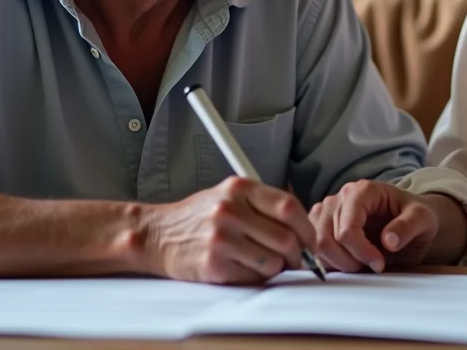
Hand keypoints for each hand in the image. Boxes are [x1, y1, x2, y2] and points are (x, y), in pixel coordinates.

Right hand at [146, 176, 316, 284]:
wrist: (156, 234)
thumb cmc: (198, 217)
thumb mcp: (230, 196)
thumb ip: (264, 207)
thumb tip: (303, 232)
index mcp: (240, 188)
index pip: (290, 207)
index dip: (307, 228)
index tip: (310, 240)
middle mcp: (230, 210)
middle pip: (287, 238)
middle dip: (298, 255)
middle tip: (295, 260)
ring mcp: (221, 238)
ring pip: (274, 262)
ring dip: (277, 269)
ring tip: (264, 263)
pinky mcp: (213, 264)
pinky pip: (253, 277)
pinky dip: (256, 278)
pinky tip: (243, 268)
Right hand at [308, 180, 439, 272]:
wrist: (409, 218)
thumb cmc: (414, 216)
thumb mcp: (423, 218)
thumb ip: (408, 227)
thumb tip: (389, 241)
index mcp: (362, 191)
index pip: (347, 228)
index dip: (361, 252)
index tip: (380, 265)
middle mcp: (339, 197)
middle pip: (326, 238)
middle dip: (348, 262)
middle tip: (370, 269)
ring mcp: (326, 210)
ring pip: (316, 244)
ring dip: (337, 263)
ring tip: (361, 266)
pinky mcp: (320, 224)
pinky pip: (312, 247)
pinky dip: (327, 261)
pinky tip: (348, 264)